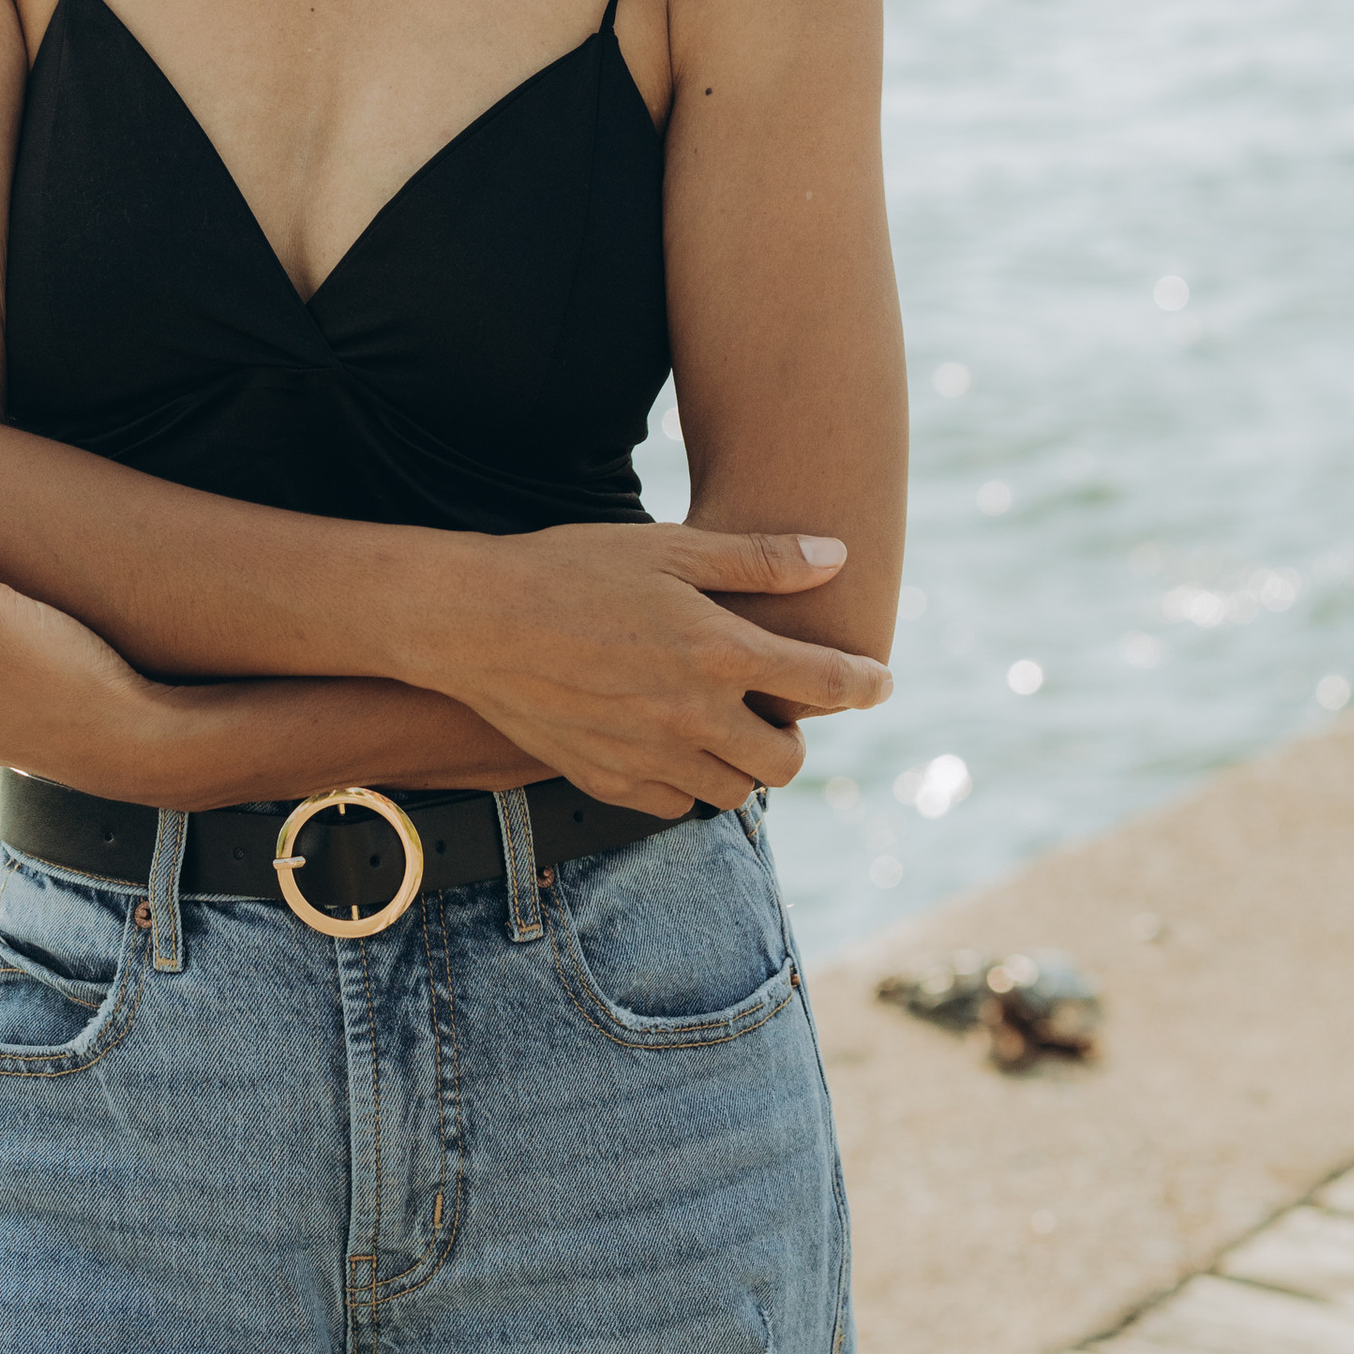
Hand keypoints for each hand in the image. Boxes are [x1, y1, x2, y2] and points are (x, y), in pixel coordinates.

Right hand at [436, 524, 892, 816]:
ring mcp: (649, 756)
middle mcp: (692, 714)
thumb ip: (758, 560)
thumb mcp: (670, 548)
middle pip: (787, 760)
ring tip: (719, 721)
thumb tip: (837, 556)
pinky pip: (674, 805)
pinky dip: (686, 781)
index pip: (823, 683)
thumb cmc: (574, 568)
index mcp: (717, 651)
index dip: (863, 684)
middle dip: (794, 735)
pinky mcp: (608, 781)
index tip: (878, 683)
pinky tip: (669, 741)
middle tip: (775, 704)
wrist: (476, 620)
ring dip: (742, 761)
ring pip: (734, 791)